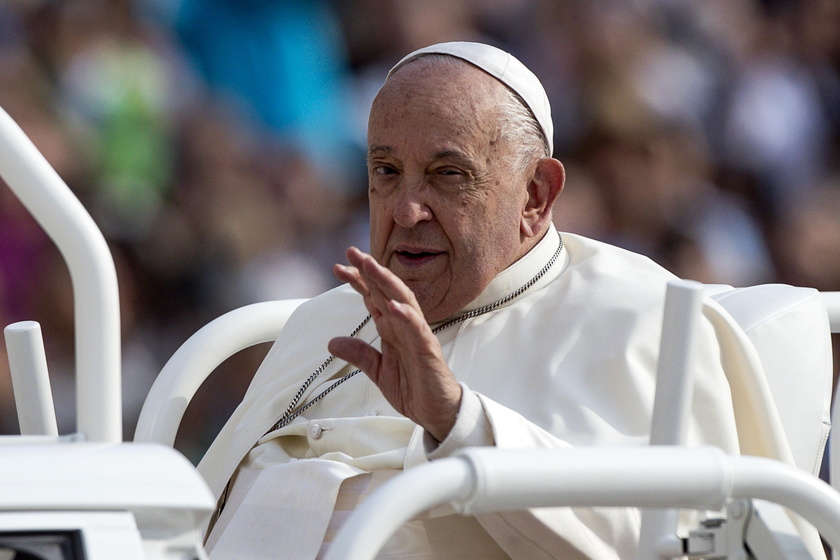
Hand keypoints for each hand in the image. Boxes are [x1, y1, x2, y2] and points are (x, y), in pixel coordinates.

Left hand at [328, 246, 461, 441]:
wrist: (437, 411)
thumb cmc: (414, 387)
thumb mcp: (378, 371)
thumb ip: (359, 354)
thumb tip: (332, 342)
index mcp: (392, 328)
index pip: (374, 297)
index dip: (358, 281)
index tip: (339, 266)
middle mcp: (404, 326)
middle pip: (386, 291)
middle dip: (370, 271)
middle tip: (353, 252)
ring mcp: (417, 335)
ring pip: (403, 301)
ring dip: (387, 283)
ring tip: (371, 267)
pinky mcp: (428, 350)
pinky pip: (417, 330)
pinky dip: (406, 316)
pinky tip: (394, 306)